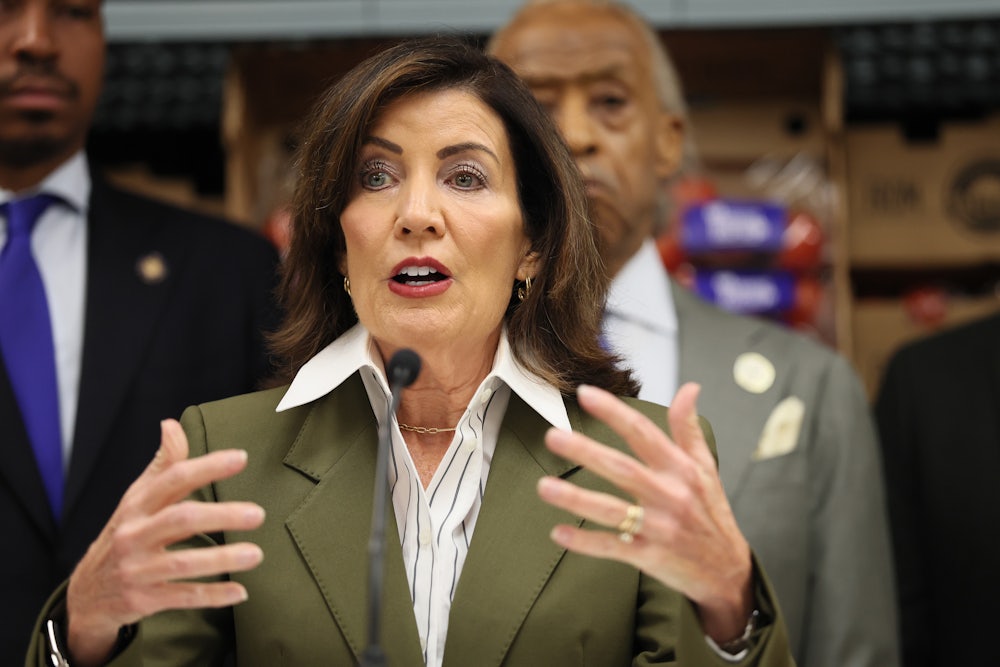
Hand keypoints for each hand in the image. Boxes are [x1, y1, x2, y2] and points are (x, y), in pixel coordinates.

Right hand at [65, 419, 265, 665]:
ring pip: (182, 563)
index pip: (173, 479)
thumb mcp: (137, 499)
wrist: (86, 593)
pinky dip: (212, 596)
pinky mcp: (143, 600)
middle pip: (181, 519)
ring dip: (222, 559)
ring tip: (256, 554)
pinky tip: (241, 591)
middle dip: (221, 515)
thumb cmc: (125, 533)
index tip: (241, 457)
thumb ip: (162, 465)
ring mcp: (137, 569)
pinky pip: (182, 597)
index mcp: (136, 505)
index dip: (207, 466)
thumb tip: (171, 424)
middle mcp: (134, 535)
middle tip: (258, 514)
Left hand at [537, 383, 752, 641]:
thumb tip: (689, 388)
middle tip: (553, 436)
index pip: (643, 433)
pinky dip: (585, 542)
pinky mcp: (650, 555)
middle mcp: (671, 495)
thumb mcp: (706, 467)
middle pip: (623, 469)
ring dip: (577, 498)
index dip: (614, 412)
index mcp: (681, 469)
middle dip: (587, 452)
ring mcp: (660, 527)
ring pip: (613, 510)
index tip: (585, 394)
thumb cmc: (711, 513)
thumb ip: (689, 428)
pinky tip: (558, 533)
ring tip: (544, 486)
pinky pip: (613, 547)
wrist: (727, 570)